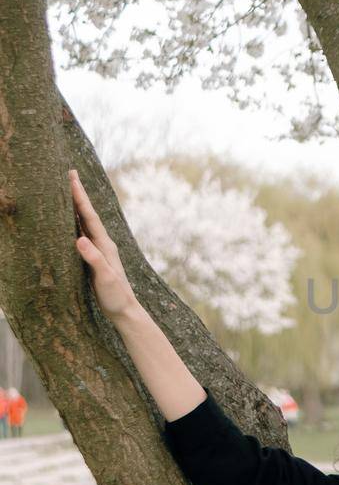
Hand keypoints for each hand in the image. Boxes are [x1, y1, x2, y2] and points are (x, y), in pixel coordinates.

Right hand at [70, 168, 138, 321]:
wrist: (125, 310)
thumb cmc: (116, 295)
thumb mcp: (104, 277)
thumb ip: (94, 259)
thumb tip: (79, 239)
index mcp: (105, 245)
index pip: (89, 216)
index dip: (80, 197)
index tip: (72, 179)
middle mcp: (103, 244)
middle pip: (87, 214)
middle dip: (78, 195)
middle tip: (70, 174)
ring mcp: (99, 250)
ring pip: (85, 223)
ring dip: (76, 206)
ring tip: (67, 191)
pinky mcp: (95, 259)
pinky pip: (82, 235)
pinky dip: (75, 223)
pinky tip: (69, 221)